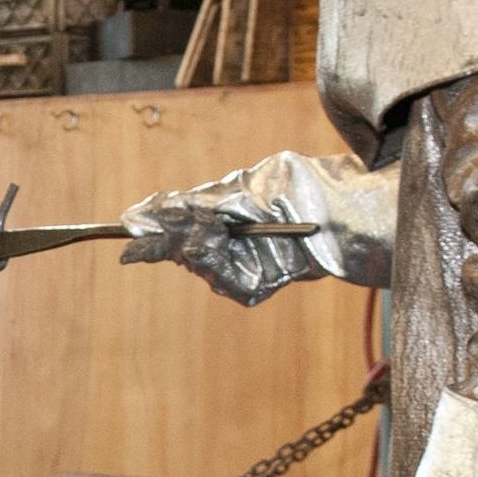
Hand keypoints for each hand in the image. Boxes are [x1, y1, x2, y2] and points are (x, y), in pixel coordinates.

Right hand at [120, 195, 304, 305]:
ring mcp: (242, 261)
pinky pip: (237, 288)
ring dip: (214, 256)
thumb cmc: (301, 193)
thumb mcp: (252, 188)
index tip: (128, 224)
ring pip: (208, 270)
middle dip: (182, 241)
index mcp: (220, 207)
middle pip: (186, 247)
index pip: (176, 217)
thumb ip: (206, 203)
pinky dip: (243, 278)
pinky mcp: (258, 283)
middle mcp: (226, 236)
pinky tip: (265, 265)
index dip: (151, 223)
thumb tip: (160, 207)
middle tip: (179, 236)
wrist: (349, 222)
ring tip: (234, 237)